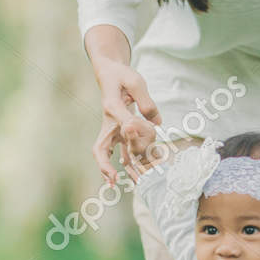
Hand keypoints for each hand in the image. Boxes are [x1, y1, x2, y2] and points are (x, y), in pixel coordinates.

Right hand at [91, 59, 161, 184]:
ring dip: (118, 171)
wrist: (110, 75)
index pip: (120, 120)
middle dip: (110, 165)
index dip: (129, 127)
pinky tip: (135, 178)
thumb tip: (157, 122)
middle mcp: (109, 122)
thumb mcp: (135, 81)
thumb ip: (146, 101)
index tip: (133, 132)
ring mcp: (112, 130)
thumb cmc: (122, 76)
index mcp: (112, 106)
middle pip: (103, 148)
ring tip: (133, 184)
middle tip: (119, 180)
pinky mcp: (119, 133)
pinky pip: (121, 153)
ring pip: (110, 156)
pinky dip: (127, 166)